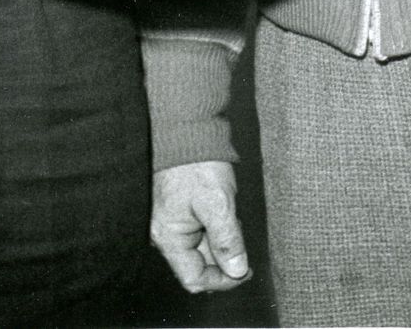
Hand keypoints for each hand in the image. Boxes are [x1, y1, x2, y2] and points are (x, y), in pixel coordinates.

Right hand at [152, 161, 249, 293]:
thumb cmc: (196, 164)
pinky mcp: (178, 210)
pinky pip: (197, 231)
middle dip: (223, 259)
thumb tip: (237, 270)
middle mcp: (165, 233)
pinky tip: (225, 213)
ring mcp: (171, 221)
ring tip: (234, 222)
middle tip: (243, 244)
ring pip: (199, 248)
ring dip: (221, 243)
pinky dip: (215, 229)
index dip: (222, 281)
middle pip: (197, 264)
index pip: (194, 278)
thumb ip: (227, 241)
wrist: (184, 128)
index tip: (244, 270)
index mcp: (169, 237)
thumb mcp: (218, 204)